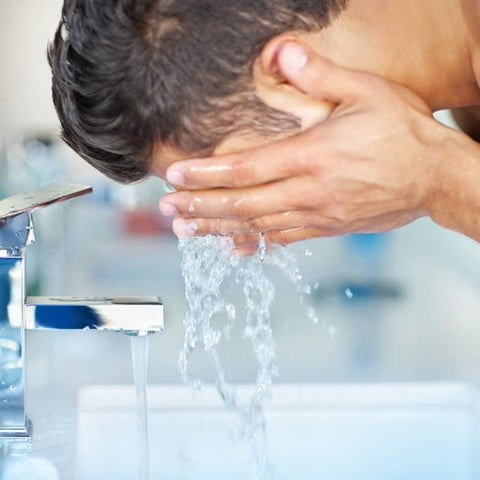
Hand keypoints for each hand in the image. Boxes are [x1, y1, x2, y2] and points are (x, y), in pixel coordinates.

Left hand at [159, 43, 459, 246]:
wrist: (435, 178)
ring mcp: (317, 215)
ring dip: (218, 228)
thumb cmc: (404, 135)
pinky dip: (255, 244)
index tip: (176, 175)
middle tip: (168, 209)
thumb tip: (283, 55)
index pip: (246, 168)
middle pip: (243, 203)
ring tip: (186, 230)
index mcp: (313, 156)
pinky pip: (284, 240)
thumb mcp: (368, 93)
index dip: (206, 174)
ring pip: (258, 226)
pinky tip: (233, 248)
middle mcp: (310, 191)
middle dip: (201, 206)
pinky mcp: (327, 228)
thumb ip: (322, 76)